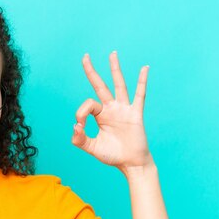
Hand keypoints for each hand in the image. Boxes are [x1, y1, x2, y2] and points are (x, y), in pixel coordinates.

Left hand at [72, 51, 154, 173]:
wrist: (131, 164)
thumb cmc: (113, 155)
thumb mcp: (92, 148)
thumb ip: (80, 139)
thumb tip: (75, 126)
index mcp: (100, 115)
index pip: (87, 104)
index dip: (80, 113)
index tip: (80, 127)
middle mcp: (111, 109)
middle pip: (100, 85)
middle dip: (91, 71)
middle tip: (85, 56)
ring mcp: (124, 109)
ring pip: (118, 85)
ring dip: (114, 69)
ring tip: (112, 53)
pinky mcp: (135, 114)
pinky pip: (139, 95)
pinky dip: (142, 81)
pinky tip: (144, 68)